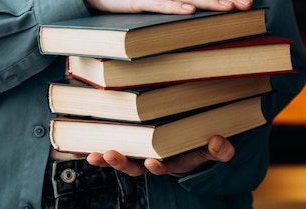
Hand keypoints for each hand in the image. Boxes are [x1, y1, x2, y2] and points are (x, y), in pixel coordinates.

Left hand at [85, 134, 234, 176]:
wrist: (194, 139)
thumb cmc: (202, 143)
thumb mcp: (216, 149)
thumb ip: (220, 150)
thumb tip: (219, 142)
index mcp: (176, 160)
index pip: (166, 165)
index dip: (158, 166)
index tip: (152, 163)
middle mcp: (156, 159)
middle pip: (137, 165)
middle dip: (123, 162)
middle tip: (110, 155)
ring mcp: (142, 153)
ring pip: (124, 159)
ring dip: (109, 157)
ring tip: (97, 154)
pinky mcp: (132, 143)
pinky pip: (115, 148)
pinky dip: (100, 149)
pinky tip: (85, 149)